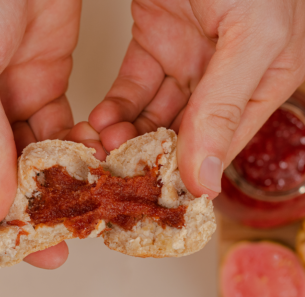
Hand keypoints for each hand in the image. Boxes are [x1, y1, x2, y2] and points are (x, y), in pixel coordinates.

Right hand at [0, 0, 81, 268]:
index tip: (31, 246)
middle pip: (5, 180)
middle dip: (39, 207)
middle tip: (69, 232)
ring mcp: (11, 104)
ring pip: (39, 159)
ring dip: (64, 180)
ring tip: (90, 201)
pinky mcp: (45, 88)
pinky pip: (63, 132)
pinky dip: (80, 148)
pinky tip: (95, 161)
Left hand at [89, 0, 304, 197]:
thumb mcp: (251, 35)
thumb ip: (226, 107)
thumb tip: (208, 181)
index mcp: (262, 81)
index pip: (222, 145)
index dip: (189, 173)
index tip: (155, 195)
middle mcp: (224, 77)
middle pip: (184, 135)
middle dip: (149, 155)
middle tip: (117, 171)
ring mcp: (189, 59)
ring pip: (154, 116)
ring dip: (126, 135)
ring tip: (102, 146)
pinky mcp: (156, 39)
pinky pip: (134, 88)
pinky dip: (116, 108)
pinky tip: (100, 121)